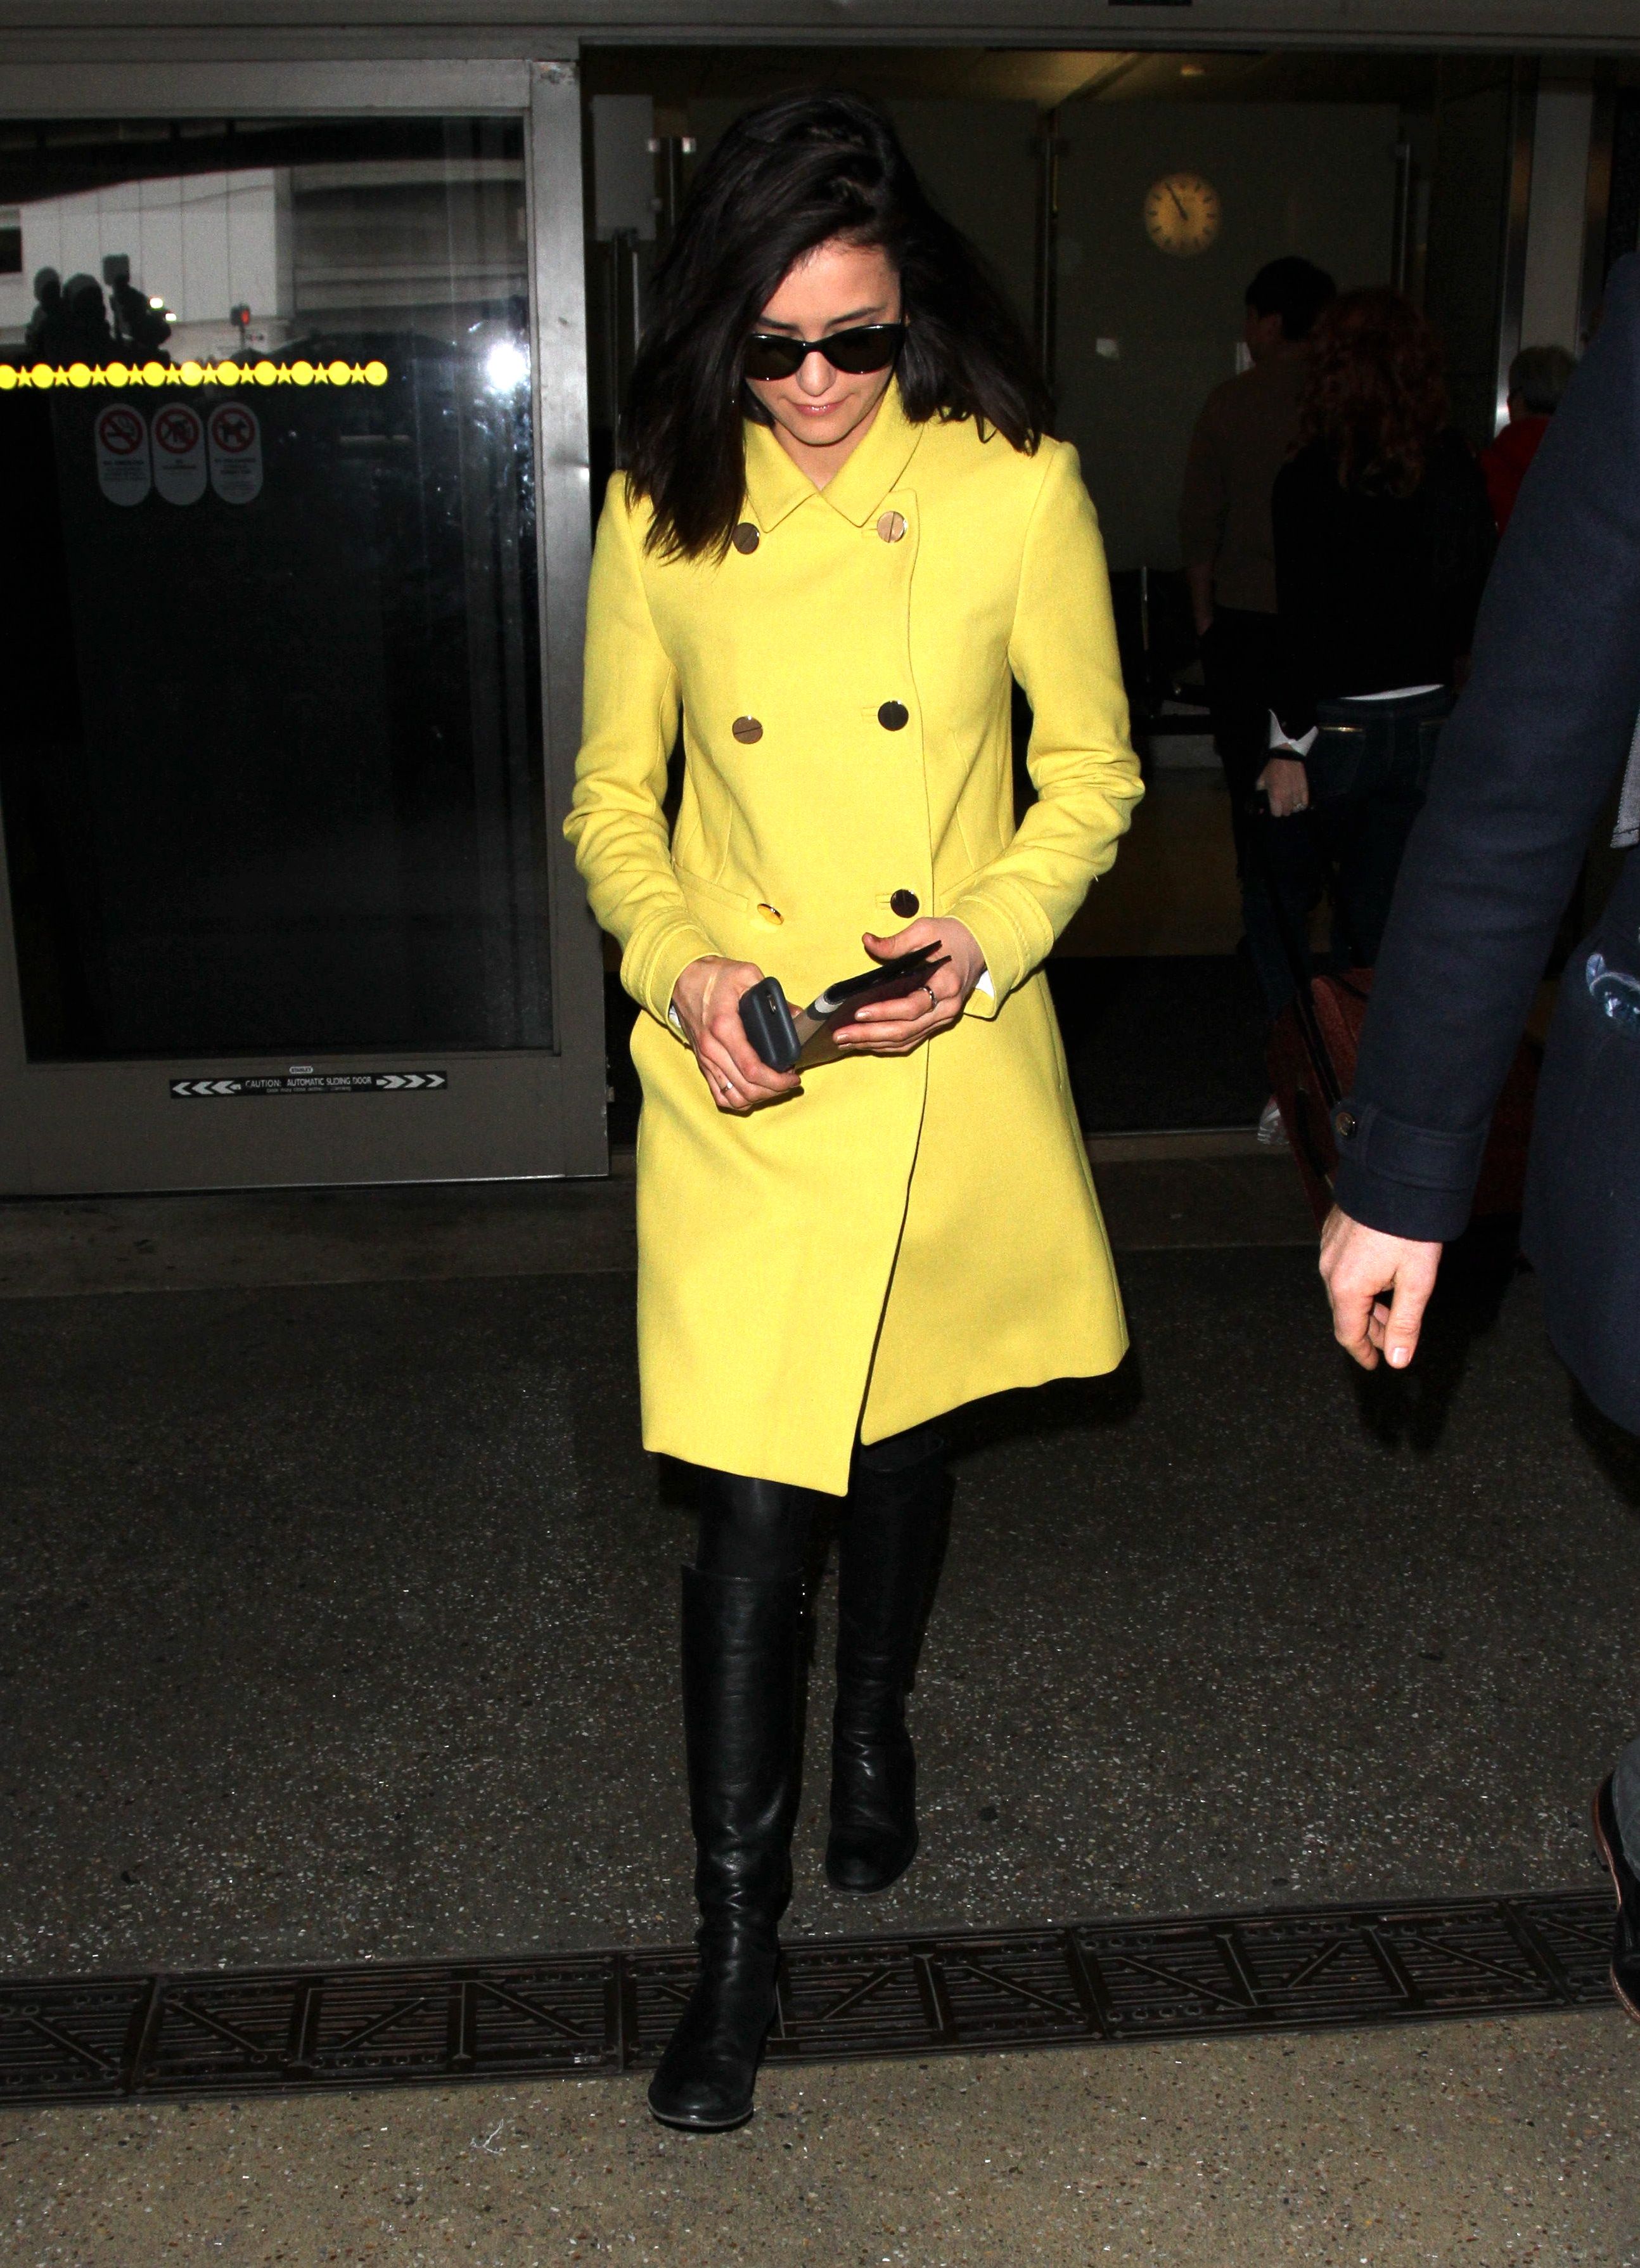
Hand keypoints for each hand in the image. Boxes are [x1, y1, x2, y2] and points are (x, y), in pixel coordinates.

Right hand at [671, 956, 802, 1114]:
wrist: (682, 978)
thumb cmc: (714, 976)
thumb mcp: (747, 975)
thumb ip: (774, 997)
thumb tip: (796, 1016)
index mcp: (724, 1027)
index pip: (752, 1068)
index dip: (777, 1080)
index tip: (794, 1076)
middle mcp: (712, 1048)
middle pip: (746, 1088)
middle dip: (773, 1091)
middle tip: (789, 1081)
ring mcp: (705, 1058)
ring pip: (733, 1097)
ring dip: (757, 1097)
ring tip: (774, 1086)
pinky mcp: (702, 1062)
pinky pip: (719, 1094)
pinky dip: (738, 1100)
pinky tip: (752, 1091)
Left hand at [834, 918, 985, 1054]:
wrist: (978, 946)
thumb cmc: (951, 936)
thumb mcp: (924, 930)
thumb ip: (896, 942)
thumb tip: (867, 942)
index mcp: (946, 983)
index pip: (913, 1006)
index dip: (884, 1012)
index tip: (859, 1012)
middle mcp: (947, 1007)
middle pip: (905, 1029)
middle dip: (870, 1034)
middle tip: (840, 1035)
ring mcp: (943, 1018)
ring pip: (906, 1040)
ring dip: (874, 1043)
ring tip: (846, 1041)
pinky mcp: (937, 1022)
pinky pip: (911, 1039)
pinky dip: (886, 1044)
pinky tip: (865, 1043)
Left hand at [1257, 754, 1309, 817]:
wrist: (1286, 757)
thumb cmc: (1272, 769)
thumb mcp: (1261, 781)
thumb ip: (1259, 796)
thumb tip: (1260, 810)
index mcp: (1275, 795)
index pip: (1277, 813)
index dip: (1275, 811)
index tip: (1274, 806)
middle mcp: (1287, 797)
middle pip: (1287, 812)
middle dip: (1283, 809)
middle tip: (1282, 803)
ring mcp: (1297, 793)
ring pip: (1296, 808)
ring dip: (1293, 806)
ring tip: (1290, 800)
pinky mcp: (1305, 789)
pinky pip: (1305, 803)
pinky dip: (1301, 804)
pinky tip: (1298, 800)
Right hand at [1318, 1204, 1442, 1370]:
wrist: (1396, 1179)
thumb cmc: (1409, 1230)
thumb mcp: (1416, 1282)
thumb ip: (1406, 1324)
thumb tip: (1397, 1360)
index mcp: (1347, 1288)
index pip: (1348, 1334)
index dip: (1363, 1352)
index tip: (1375, 1363)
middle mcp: (1329, 1270)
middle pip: (1345, 1312)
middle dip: (1370, 1328)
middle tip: (1395, 1336)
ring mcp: (1327, 1249)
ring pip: (1344, 1289)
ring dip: (1367, 1304)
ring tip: (1393, 1305)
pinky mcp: (1332, 1232)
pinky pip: (1341, 1267)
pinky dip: (1360, 1281)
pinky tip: (1381, 1275)